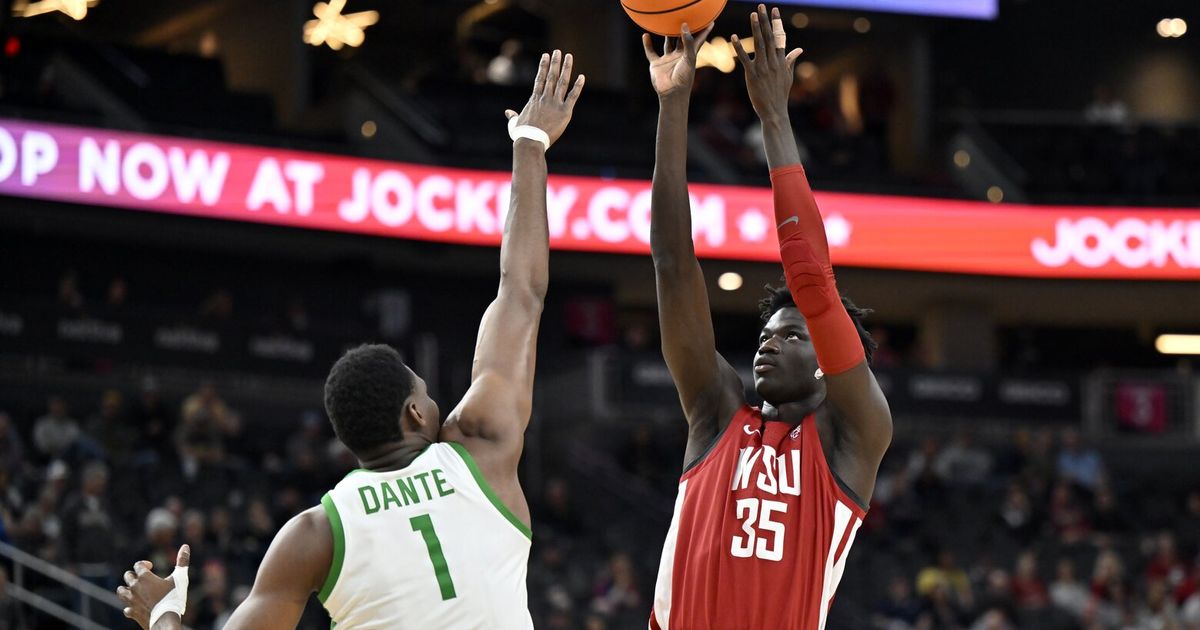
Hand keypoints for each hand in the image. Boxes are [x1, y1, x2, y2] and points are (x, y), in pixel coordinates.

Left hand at [117, 545, 189, 628]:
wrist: (166, 619)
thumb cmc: (174, 597)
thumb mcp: (180, 578)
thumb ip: (182, 561)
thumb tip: (185, 546)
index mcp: (145, 577)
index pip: (138, 565)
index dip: (144, 564)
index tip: (151, 567)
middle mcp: (135, 587)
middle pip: (128, 576)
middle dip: (134, 575)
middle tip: (143, 578)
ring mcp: (132, 600)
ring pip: (121, 591)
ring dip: (126, 589)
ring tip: (134, 590)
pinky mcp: (132, 612)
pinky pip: (126, 608)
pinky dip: (130, 607)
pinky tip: (136, 607)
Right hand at [505, 50, 585, 147]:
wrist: (530, 141)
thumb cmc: (521, 134)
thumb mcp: (514, 123)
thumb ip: (512, 116)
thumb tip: (508, 112)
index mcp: (534, 99)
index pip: (539, 79)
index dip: (543, 66)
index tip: (545, 55)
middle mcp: (545, 98)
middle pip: (551, 76)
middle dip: (555, 63)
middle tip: (558, 51)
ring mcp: (555, 104)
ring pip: (562, 82)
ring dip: (566, 68)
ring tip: (569, 56)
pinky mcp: (565, 112)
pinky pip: (572, 96)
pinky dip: (578, 86)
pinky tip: (582, 76)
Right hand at [643, 22, 714, 98]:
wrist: (672, 93)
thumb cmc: (684, 78)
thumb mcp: (689, 58)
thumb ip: (688, 42)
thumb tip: (684, 26)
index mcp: (690, 55)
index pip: (698, 40)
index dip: (704, 31)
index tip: (710, 20)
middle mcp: (679, 56)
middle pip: (681, 39)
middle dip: (683, 29)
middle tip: (684, 16)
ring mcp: (668, 60)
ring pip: (667, 44)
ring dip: (666, 34)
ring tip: (665, 22)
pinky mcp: (657, 65)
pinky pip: (651, 52)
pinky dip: (647, 45)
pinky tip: (645, 35)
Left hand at [732, 5, 803, 120]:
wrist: (774, 111)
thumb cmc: (780, 94)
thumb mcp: (788, 76)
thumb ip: (791, 60)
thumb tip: (799, 49)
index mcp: (781, 61)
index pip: (779, 37)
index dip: (776, 23)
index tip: (774, 10)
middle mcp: (773, 62)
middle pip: (770, 37)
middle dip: (765, 20)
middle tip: (762, 6)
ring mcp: (763, 67)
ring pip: (759, 44)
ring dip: (756, 28)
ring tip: (753, 14)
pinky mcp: (752, 75)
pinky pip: (745, 58)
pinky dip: (739, 48)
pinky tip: (734, 37)